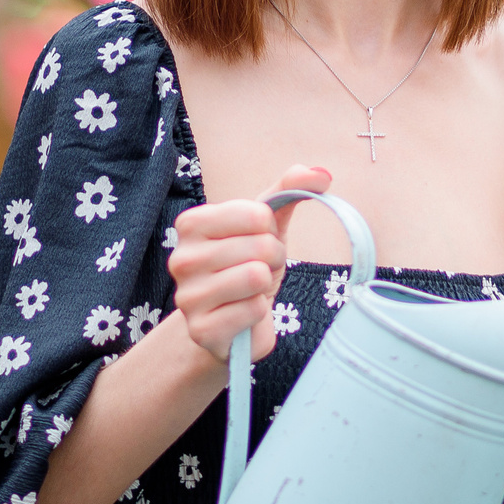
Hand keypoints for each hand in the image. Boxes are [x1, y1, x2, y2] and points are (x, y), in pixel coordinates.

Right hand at [166, 165, 330, 366]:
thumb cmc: (247, 266)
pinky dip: (258, 313)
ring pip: (255, 276)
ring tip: (251, 291)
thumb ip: (289, 191)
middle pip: (259, 246)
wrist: (233, 323)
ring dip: (265, 286)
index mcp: (191, 223)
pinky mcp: (201, 330)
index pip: (256, 214)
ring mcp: (187, 296)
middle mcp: (181, 257)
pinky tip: (243, 315)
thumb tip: (322, 173)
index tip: (257, 241)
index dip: (270, 230)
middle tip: (258, 271)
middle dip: (272, 260)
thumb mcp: (266, 225)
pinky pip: (253, 310)